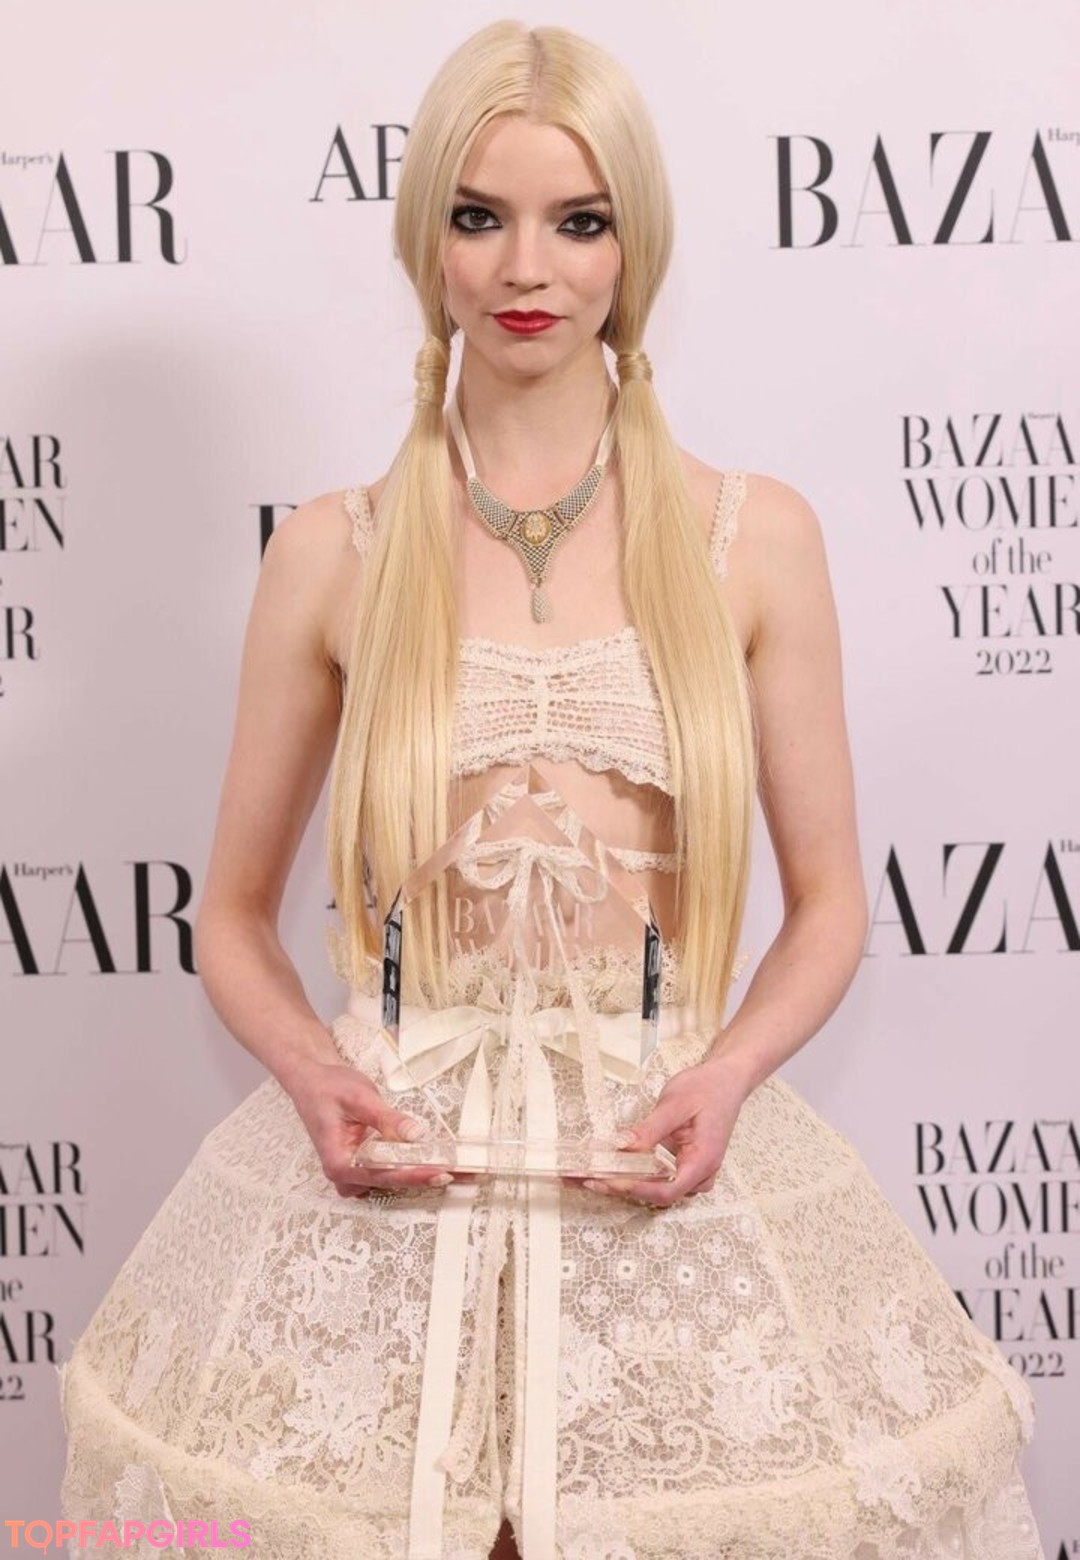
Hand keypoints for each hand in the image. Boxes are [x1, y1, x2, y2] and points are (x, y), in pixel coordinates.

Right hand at [285, 1057, 452, 1198]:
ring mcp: (356, 1170)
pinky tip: (438, 1159)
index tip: (440, 1172)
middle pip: (391, 1183)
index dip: (413, 1175)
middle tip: (460, 1173)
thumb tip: (415, 1134)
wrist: (312, 1081)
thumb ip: (387, 1118)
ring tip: (458, 1170)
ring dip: (423, 1173)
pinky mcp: (366, 1162)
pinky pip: (392, 1169)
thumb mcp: (358, 1098)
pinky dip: (414, 1165)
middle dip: (425, 1177)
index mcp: (338, 1164)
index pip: (382, 1175)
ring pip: (394, 1180)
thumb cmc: (327, 1088)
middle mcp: (347, 1174)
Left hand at [576, 1057, 747, 1208]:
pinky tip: (612, 1167)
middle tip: (585, 1179)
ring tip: (591, 1175)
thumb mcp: (675, 1104)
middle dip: (621, 1188)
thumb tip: (620, 1147)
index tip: (608, 1181)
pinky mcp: (684, 1165)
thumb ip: (649, 1129)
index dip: (635, 1190)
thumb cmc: (708, 1088)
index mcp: (703, 1161)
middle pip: (658, 1194)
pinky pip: (659, 1177)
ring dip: (625, 1184)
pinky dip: (635, 1174)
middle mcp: (700, 1174)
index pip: (667, 1190)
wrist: (727, 1080)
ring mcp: (693, 1172)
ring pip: (657, 1189)